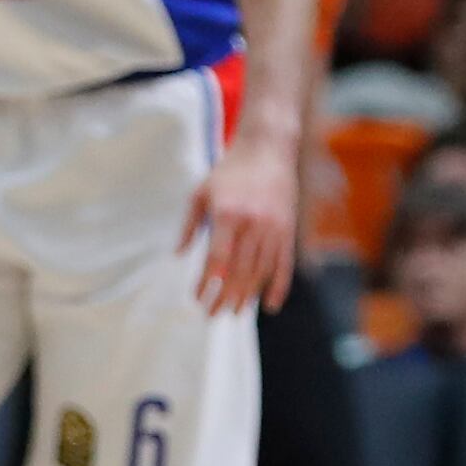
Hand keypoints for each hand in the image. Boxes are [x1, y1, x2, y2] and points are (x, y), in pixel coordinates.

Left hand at [179, 130, 297, 315]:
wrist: (268, 150)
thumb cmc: (229, 172)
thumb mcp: (201, 192)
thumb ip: (189, 225)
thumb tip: (177, 255)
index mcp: (228, 214)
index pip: (216, 258)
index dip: (207, 282)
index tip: (197, 298)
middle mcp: (253, 224)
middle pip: (239, 271)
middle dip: (225, 296)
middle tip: (213, 314)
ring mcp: (274, 228)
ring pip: (262, 271)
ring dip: (248, 296)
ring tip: (235, 312)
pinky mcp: (288, 230)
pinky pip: (284, 265)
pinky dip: (278, 287)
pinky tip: (269, 306)